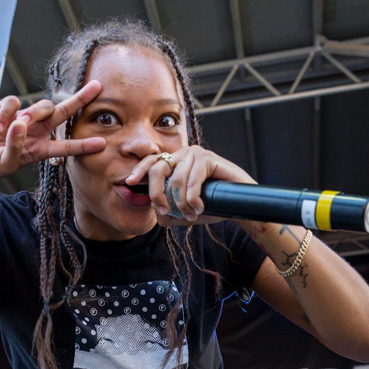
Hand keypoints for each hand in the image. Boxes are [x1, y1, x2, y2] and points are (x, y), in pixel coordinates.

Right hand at [0, 81, 105, 185]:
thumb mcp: (5, 163)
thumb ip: (15, 147)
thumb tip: (21, 125)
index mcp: (40, 149)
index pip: (66, 146)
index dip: (83, 146)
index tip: (102, 144)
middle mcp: (36, 131)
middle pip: (63, 113)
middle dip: (80, 99)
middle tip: (97, 87)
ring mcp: (22, 118)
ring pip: (40, 105)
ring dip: (30, 114)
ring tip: (11, 128)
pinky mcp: (6, 109)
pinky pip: (14, 102)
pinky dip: (6, 112)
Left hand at [125, 145, 254, 223]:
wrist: (238, 205)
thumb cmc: (212, 206)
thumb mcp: (185, 212)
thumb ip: (169, 213)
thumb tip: (156, 214)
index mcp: (175, 163)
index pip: (151, 162)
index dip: (139, 170)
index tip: (129, 183)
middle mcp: (183, 154)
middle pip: (157, 168)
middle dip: (156, 193)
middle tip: (163, 211)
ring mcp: (196, 154)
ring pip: (175, 179)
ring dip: (181, 203)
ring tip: (191, 215)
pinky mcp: (208, 158)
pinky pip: (191, 179)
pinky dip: (192, 197)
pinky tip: (199, 208)